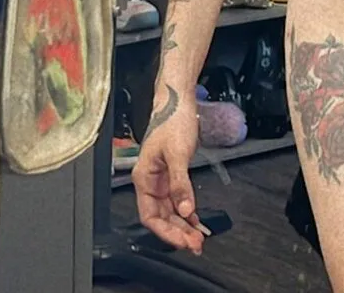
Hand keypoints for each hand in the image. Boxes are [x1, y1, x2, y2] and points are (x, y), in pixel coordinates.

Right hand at [131, 89, 204, 254]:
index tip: (183, 241)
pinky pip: (177, 199)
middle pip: (161, 217)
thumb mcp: (178, 153)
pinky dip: (186, 210)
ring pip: (170, 210)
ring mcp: (161, 178)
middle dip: (177, 232)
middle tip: (196, 244)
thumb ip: (180, 184)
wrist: (179, 100)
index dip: (166, 232)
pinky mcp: (172, 173)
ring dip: (183, 224)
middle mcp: (151, 181)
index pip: (150, 216)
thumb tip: (185, 209)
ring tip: (198, 237)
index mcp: (144, 178)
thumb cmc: (172, 120)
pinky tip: (196, 220)